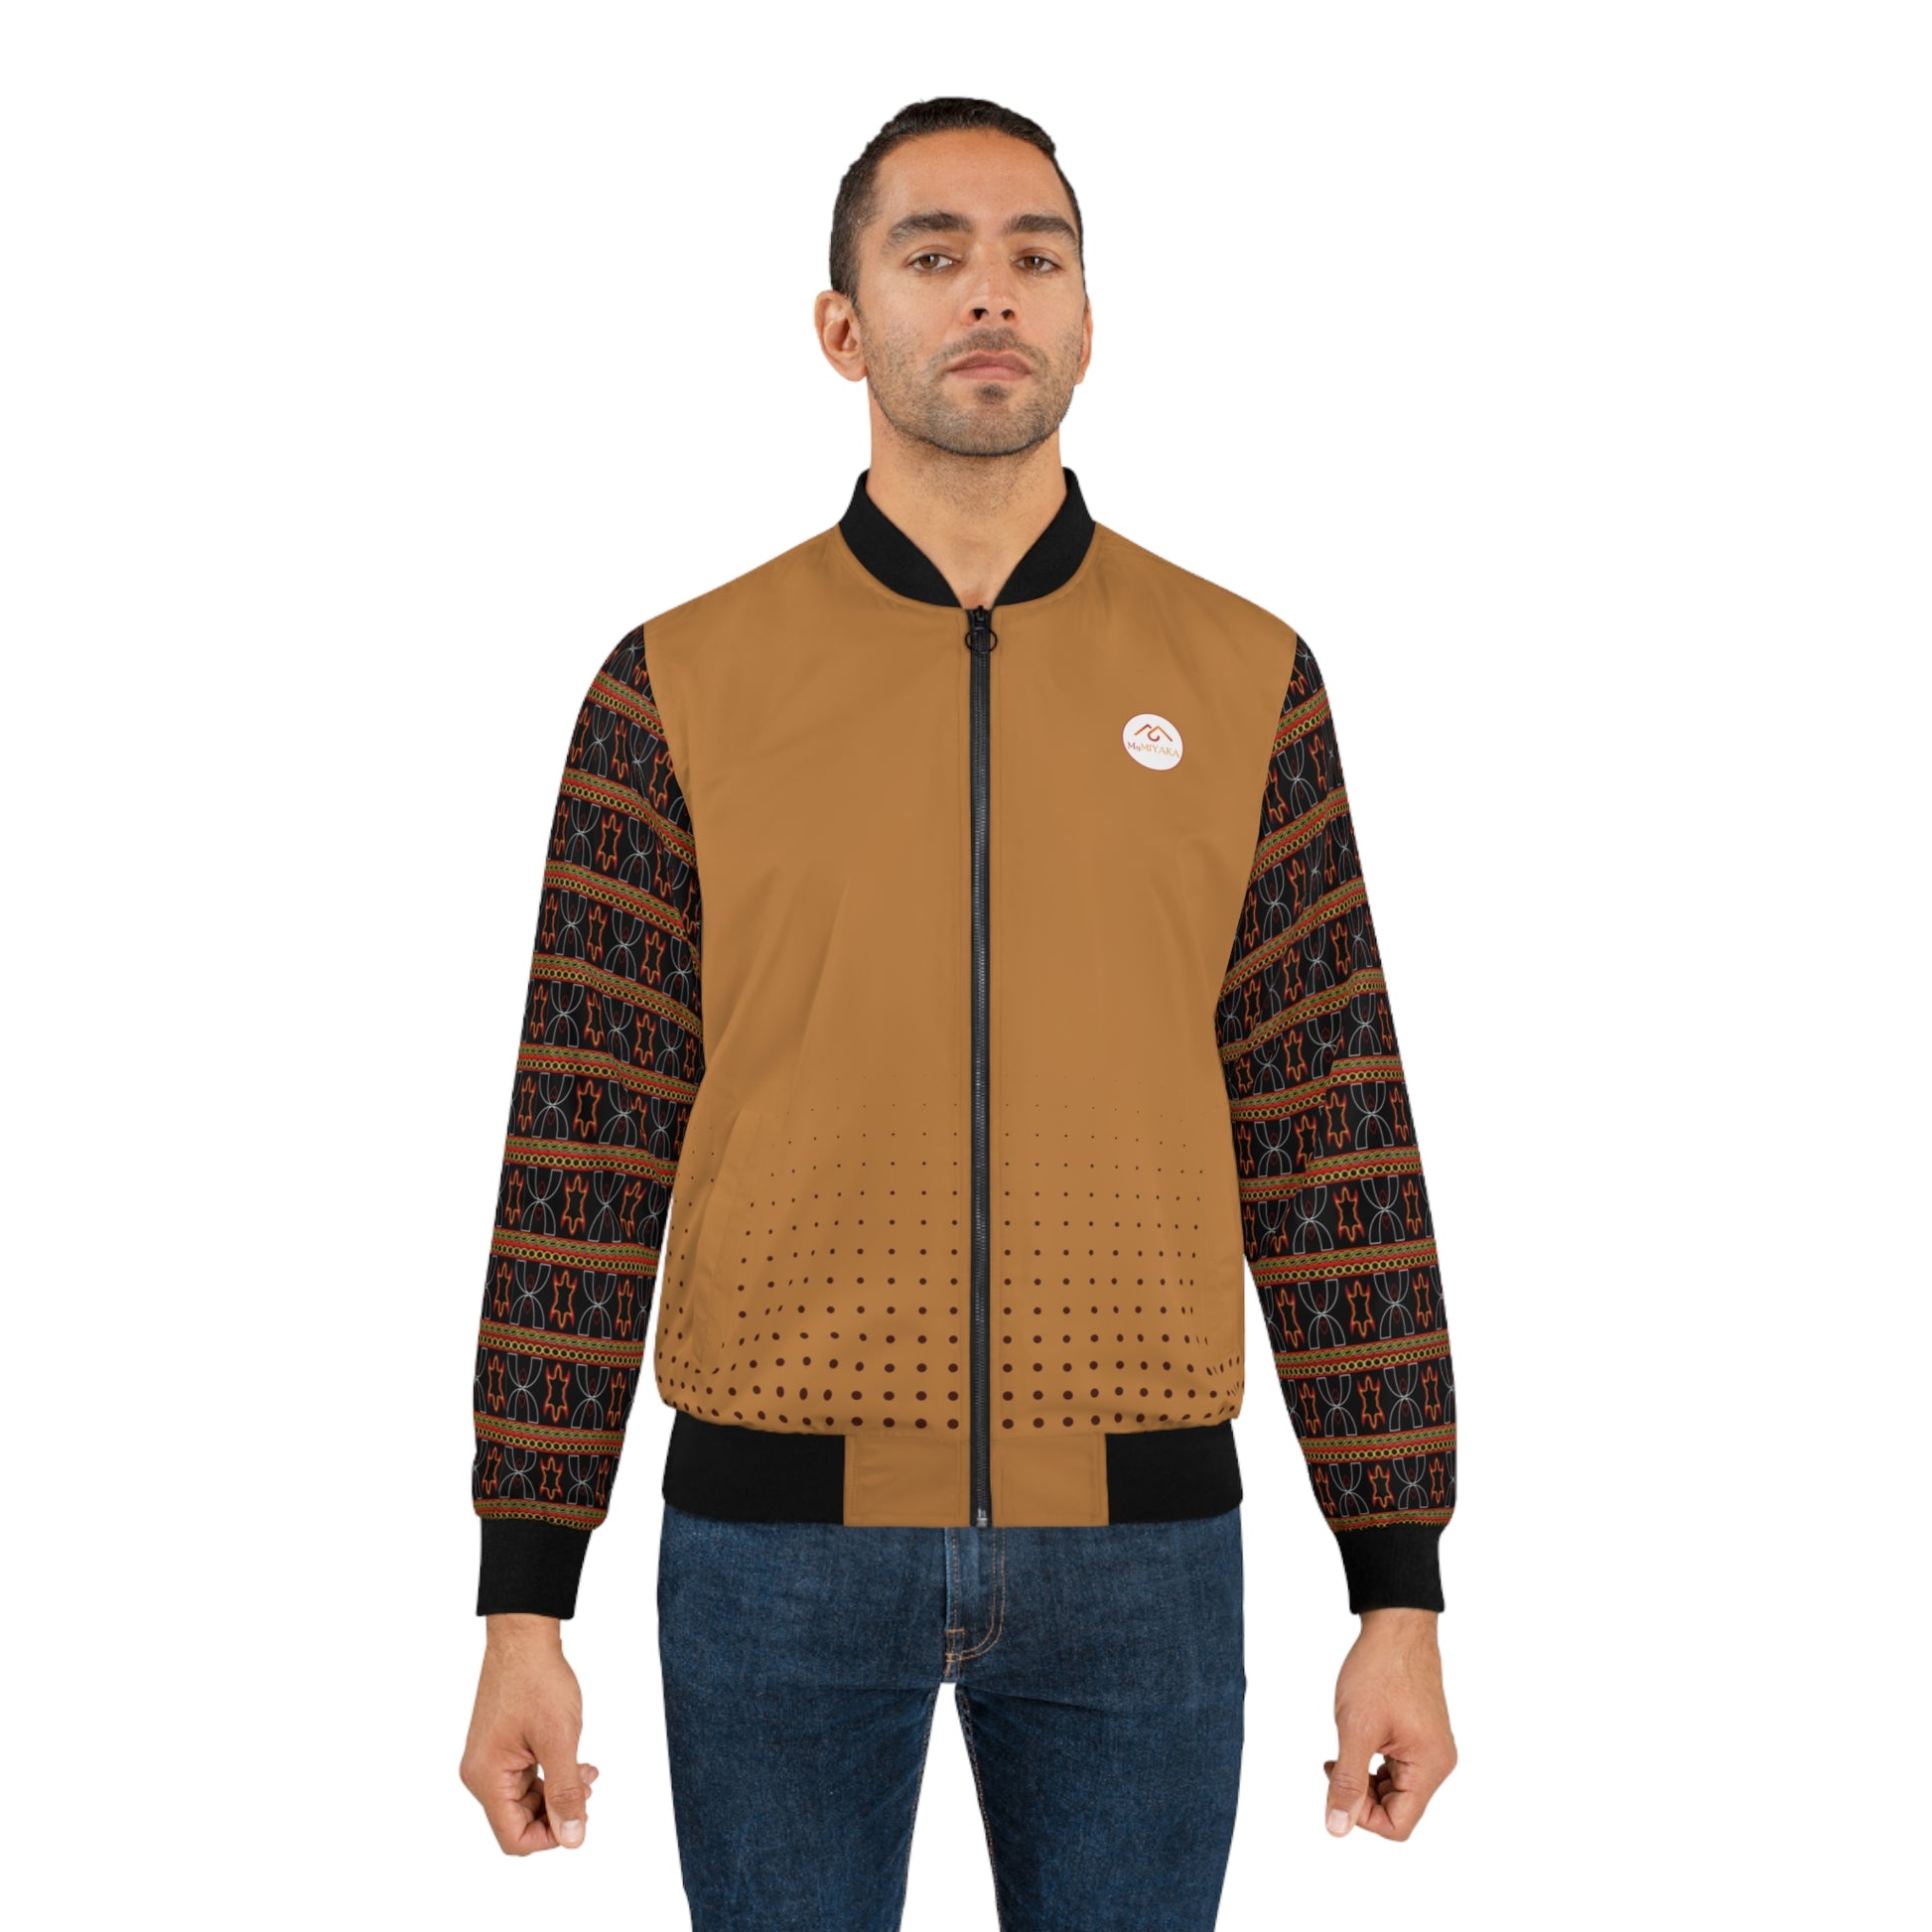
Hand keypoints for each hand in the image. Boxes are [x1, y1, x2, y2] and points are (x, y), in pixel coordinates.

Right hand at [459, 1613, 601, 1853]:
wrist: (524, 1638)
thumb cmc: (537, 1681)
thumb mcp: (560, 1739)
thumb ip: (566, 1792)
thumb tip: (573, 1839)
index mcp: (486, 1777)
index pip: (513, 1837)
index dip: (549, 1837)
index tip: (579, 1816)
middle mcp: (480, 1774)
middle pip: (518, 1821)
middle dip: (557, 1811)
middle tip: (587, 1788)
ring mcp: (489, 1760)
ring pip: (524, 1800)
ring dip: (558, 1792)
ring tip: (586, 1773)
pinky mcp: (499, 1747)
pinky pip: (524, 1778)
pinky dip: (550, 1775)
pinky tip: (576, 1762)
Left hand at [1322, 1606, 1455, 1840]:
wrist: (1397, 1626)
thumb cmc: (1380, 1670)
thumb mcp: (1356, 1729)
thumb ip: (1347, 1782)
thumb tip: (1337, 1828)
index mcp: (1429, 1766)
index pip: (1398, 1825)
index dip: (1362, 1816)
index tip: (1338, 1783)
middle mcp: (1438, 1763)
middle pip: (1397, 1809)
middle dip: (1361, 1794)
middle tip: (1336, 1763)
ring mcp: (1431, 1749)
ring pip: (1395, 1790)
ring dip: (1365, 1779)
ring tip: (1344, 1750)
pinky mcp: (1422, 1736)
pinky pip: (1398, 1769)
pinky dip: (1373, 1764)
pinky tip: (1358, 1742)